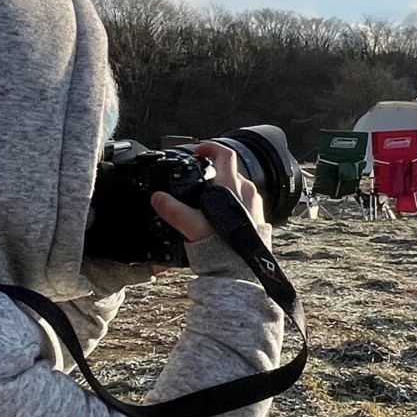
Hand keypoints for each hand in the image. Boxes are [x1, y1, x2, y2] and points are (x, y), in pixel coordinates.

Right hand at [151, 142, 265, 244]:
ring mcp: (255, 203)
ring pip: (238, 185)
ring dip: (223, 186)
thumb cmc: (221, 247)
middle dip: (213, 171)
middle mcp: (247, 191)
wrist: (240, 269)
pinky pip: (244, 200)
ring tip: (206, 200)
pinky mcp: (258, 216)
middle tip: (198, 179)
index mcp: (232, 186)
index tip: (198, 151)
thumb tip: (158, 198)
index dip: (209, 147)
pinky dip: (232, 201)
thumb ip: (173, 210)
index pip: (224, 153)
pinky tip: (220, 215)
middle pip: (230, 169)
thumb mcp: (191, 226)